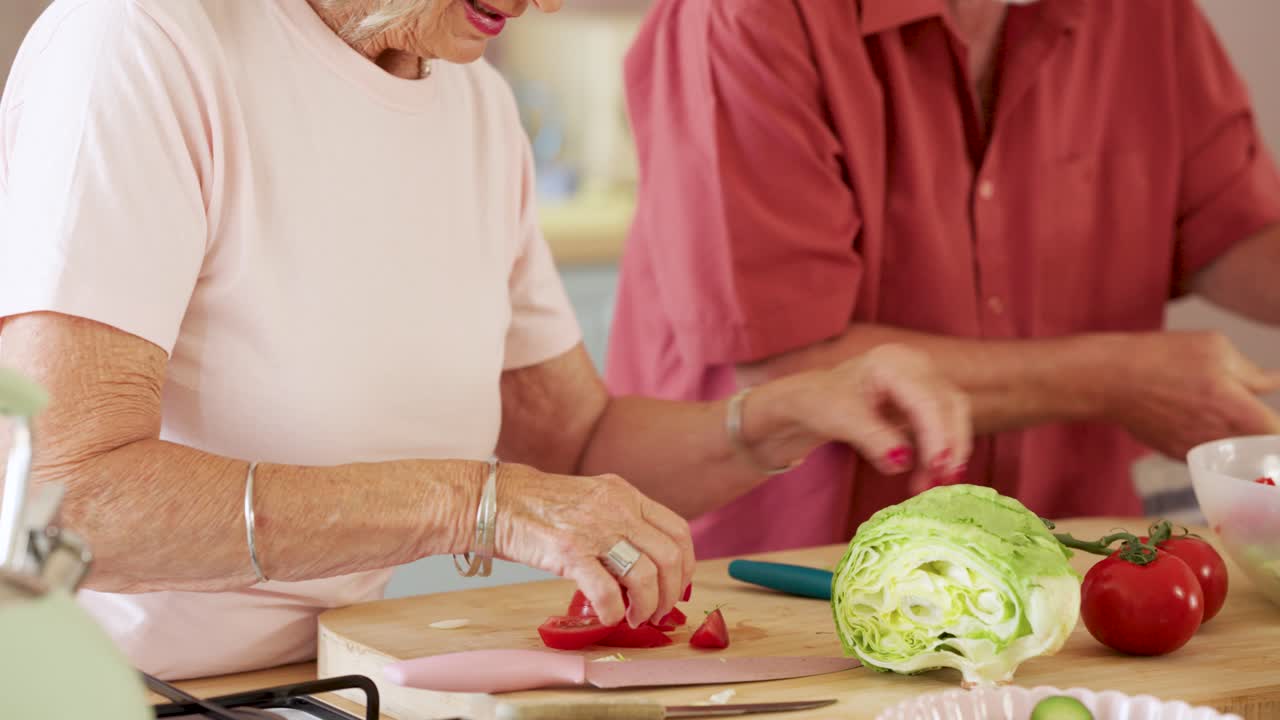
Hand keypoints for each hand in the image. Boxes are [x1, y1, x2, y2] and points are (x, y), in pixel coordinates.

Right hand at [492, 463, 694, 627]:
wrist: (495, 500)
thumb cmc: (540, 505)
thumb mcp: (593, 499)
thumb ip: (621, 521)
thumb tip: (646, 562)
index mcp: (626, 494)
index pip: (678, 531)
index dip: (686, 565)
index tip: (678, 585)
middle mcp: (617, 509)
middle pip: (670, 556)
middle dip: (672, 593)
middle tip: (660, 611)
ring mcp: (594, 529)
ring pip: (646, 576)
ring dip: (647, 606)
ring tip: (635, 617)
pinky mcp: (569, 552)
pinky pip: (608, 592)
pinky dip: (613, 612)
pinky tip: (607, 616)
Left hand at [749, 344, 971, 493]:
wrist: (812, 401)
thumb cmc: (821, 403)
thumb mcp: (842, 420)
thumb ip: (873, 439)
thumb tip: (903, 462)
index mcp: (892, 362)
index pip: (927, 400)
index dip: (937, 436)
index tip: (937, 469)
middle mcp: (915, 365)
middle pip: (950, 405)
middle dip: (949, 446)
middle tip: (940, 482)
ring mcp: (923, 379)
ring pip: (954, 415)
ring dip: (950, 451)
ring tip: (932, 483)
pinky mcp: (926, 399)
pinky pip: (945, 423)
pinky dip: (942, 449)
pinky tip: (929, 474)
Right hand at [1105, 331, 1279, 457]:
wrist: (1109, 381)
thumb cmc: (1161, 358)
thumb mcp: (1214, 348)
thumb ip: (1252, 372)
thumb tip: (1274, 383)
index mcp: (1239, 410)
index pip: (1278, 434)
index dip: (1278, 429)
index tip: (1274, 420)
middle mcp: (1222, 438)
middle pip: (1261, 450)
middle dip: (1264, 437)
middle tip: (1258, 422)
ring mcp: (1199, 450)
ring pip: (1234, 455)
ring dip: (1239, 443)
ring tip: (1228, 421)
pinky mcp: (1178, 454)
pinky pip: (1208, 453)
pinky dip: (1212, 443)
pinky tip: (1197, 421)